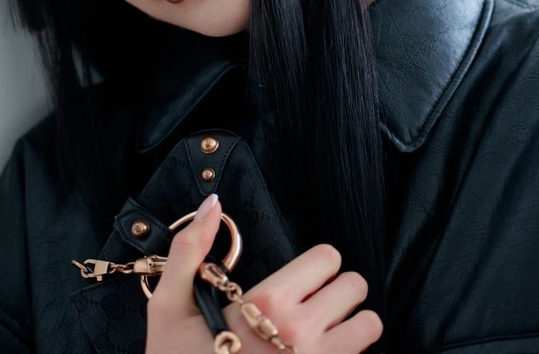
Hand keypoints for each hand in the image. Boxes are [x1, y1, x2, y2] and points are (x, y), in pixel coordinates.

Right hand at [146, 195, 382, 353]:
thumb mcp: (169, 308)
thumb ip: (189, 250)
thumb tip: (212, 205)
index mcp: (267, 304)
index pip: (328, 258)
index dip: (316, 266)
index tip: (300, 281)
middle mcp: (301, 334)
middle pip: (355, 287)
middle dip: (337, 292)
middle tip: (313, 306)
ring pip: (370, 326)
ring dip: (352, 326)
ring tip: (324, 334)